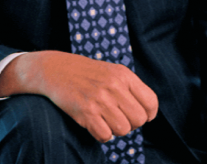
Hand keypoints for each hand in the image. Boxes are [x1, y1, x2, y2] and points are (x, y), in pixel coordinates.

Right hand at [0, 51, 158, 142]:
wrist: (55, 70)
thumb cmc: (86, 73)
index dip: (149, 114)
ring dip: (115, 130)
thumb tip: (147, 113)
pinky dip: (102, 134)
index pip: (151, 102)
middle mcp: (114, 86)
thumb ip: (130, 88)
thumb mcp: (112, 72)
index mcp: (124, 75)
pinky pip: (105, 135)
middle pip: (139, 119)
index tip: (140, 116)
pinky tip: (95, 124)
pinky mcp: (86, 112)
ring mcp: (100, 99)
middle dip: (131, 124)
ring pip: (123, 130)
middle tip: (119, 118)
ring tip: (106, 120)